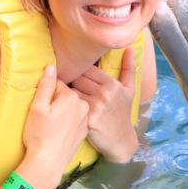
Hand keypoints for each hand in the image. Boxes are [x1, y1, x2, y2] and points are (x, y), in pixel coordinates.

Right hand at [22, 64, 88, 188]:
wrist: (48, 163)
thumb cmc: (39, 135)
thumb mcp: (38, 108)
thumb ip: (46, 85)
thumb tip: (51, 66)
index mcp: (72, 97)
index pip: (58, 84)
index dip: (47, 93)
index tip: (42, 104)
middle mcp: (83, 106)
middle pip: (67, 94)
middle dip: (57, 100)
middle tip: (46, 116)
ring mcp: (86, 119)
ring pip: (72, 107)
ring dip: (64, 110)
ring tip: (52, 124)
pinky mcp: (85, 131)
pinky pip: (76, 119)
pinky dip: (69, 121)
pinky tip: (60, 131)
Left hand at [70, 47, 137, 161]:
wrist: (121, 140)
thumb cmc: (123, 113)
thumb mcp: (129, 90)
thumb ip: (128, 68)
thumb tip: (129, 48)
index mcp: (112, 84)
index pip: (87, 68)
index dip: (78, 70)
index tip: (72, 72)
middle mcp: (104, 93)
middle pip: (77, 78)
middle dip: (69, 79)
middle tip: (61, 81)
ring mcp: (96, 106)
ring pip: (71, 91)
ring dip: (63, 92)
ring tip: (58, 93)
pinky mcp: (87, 119)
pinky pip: (69, 106)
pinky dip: (62, 105)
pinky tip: (59, 106)